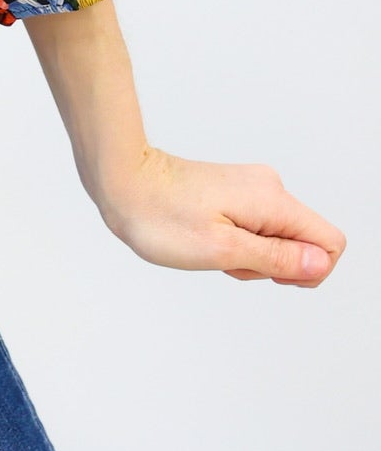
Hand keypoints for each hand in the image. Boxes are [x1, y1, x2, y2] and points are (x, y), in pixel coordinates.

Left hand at [96, 145, 345, 286]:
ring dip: (249, 257)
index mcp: (272, 200)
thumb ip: (276, 259)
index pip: (330, 243)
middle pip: (302, 244)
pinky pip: (254, 230)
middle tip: (226, 258)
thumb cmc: (160, 215)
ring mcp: (251, 189)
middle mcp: (268, 188)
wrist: (121, 179)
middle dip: (270, 266)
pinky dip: (236, 244)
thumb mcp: (222, 250)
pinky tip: (206, 238)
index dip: (308, 271)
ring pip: (276, 240)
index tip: (264, 271)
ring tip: (209, 247)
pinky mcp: (234, 193)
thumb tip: (320, 264)